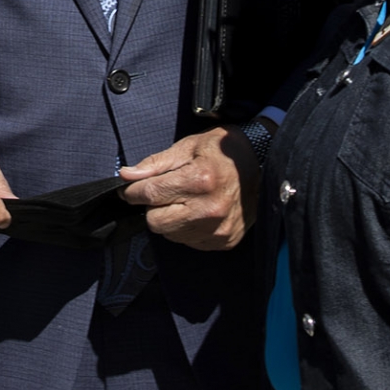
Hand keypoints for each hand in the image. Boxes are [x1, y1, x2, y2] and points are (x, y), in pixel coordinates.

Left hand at [118, 125, 259, 249]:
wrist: (262, 163)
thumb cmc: (222, 152)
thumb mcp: (187, 147)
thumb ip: (155, 164)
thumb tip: (126, 176)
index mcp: (199, 180)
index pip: (150, 194)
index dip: (133, 192)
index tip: (130, 189)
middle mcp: (210, 209)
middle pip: (155, 221)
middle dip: (153, 206)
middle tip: (165, 192)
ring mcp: (218, 229)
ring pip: (170, 234)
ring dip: (170, 219)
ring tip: (185, 201)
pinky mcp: (224, 240)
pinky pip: (189, 242)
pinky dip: (186, 229)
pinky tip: (197, 212)